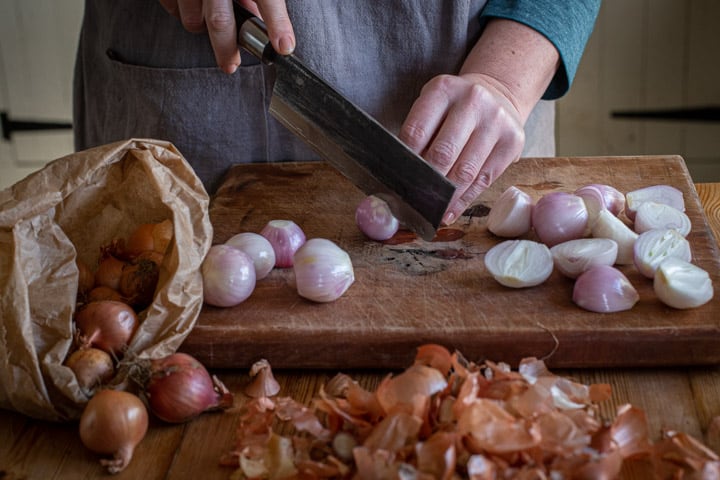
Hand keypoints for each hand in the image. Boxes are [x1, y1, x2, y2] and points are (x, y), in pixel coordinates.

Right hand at [158, 0, 295, 73]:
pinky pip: (171, 7)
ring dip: (201, 26)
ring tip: (210, 16)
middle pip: (220, 21)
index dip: (277, 23)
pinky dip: (182, 11)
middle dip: (226, 49)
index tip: (284, 47)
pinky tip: (193, 3)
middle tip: (230, 65)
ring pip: (192, 20)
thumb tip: (255, 15)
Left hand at [399, 73, 525, 224]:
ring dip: (445, 198)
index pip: (416, 132)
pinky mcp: (513, 141)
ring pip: (465, 171)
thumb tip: (403, 180)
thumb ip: (419, 136)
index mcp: (443, 90)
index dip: (404, 162)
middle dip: (426, 183)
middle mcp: (472, 101)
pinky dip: (464, 201)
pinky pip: (484, 180)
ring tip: (430, 213)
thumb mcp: (432, 109)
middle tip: (412, 203)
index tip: (396, 183)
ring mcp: (496, 121)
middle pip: (443, 153)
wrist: (497, 94)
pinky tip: (450, 212)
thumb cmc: (453, 109)